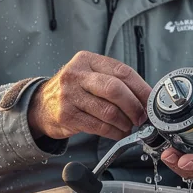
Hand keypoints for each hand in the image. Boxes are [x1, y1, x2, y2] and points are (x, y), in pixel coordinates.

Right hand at [29, 51, 152, 140]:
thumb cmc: (73, 90)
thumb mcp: (90, 76)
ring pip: (108, 111)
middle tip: (141, 117)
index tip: (151, 101)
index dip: (141, 88)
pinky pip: (99, 126)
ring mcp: (69, 95)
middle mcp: (77, 74)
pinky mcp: (67, 115)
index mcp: (88, 60)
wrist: (41, 105)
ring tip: (129, 126)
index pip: (122, 71)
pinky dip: (114, 132)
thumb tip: (146, 98)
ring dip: (125, 122)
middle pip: (115, 89)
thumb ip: (115, 81)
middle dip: (134, 106)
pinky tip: (118, 132)